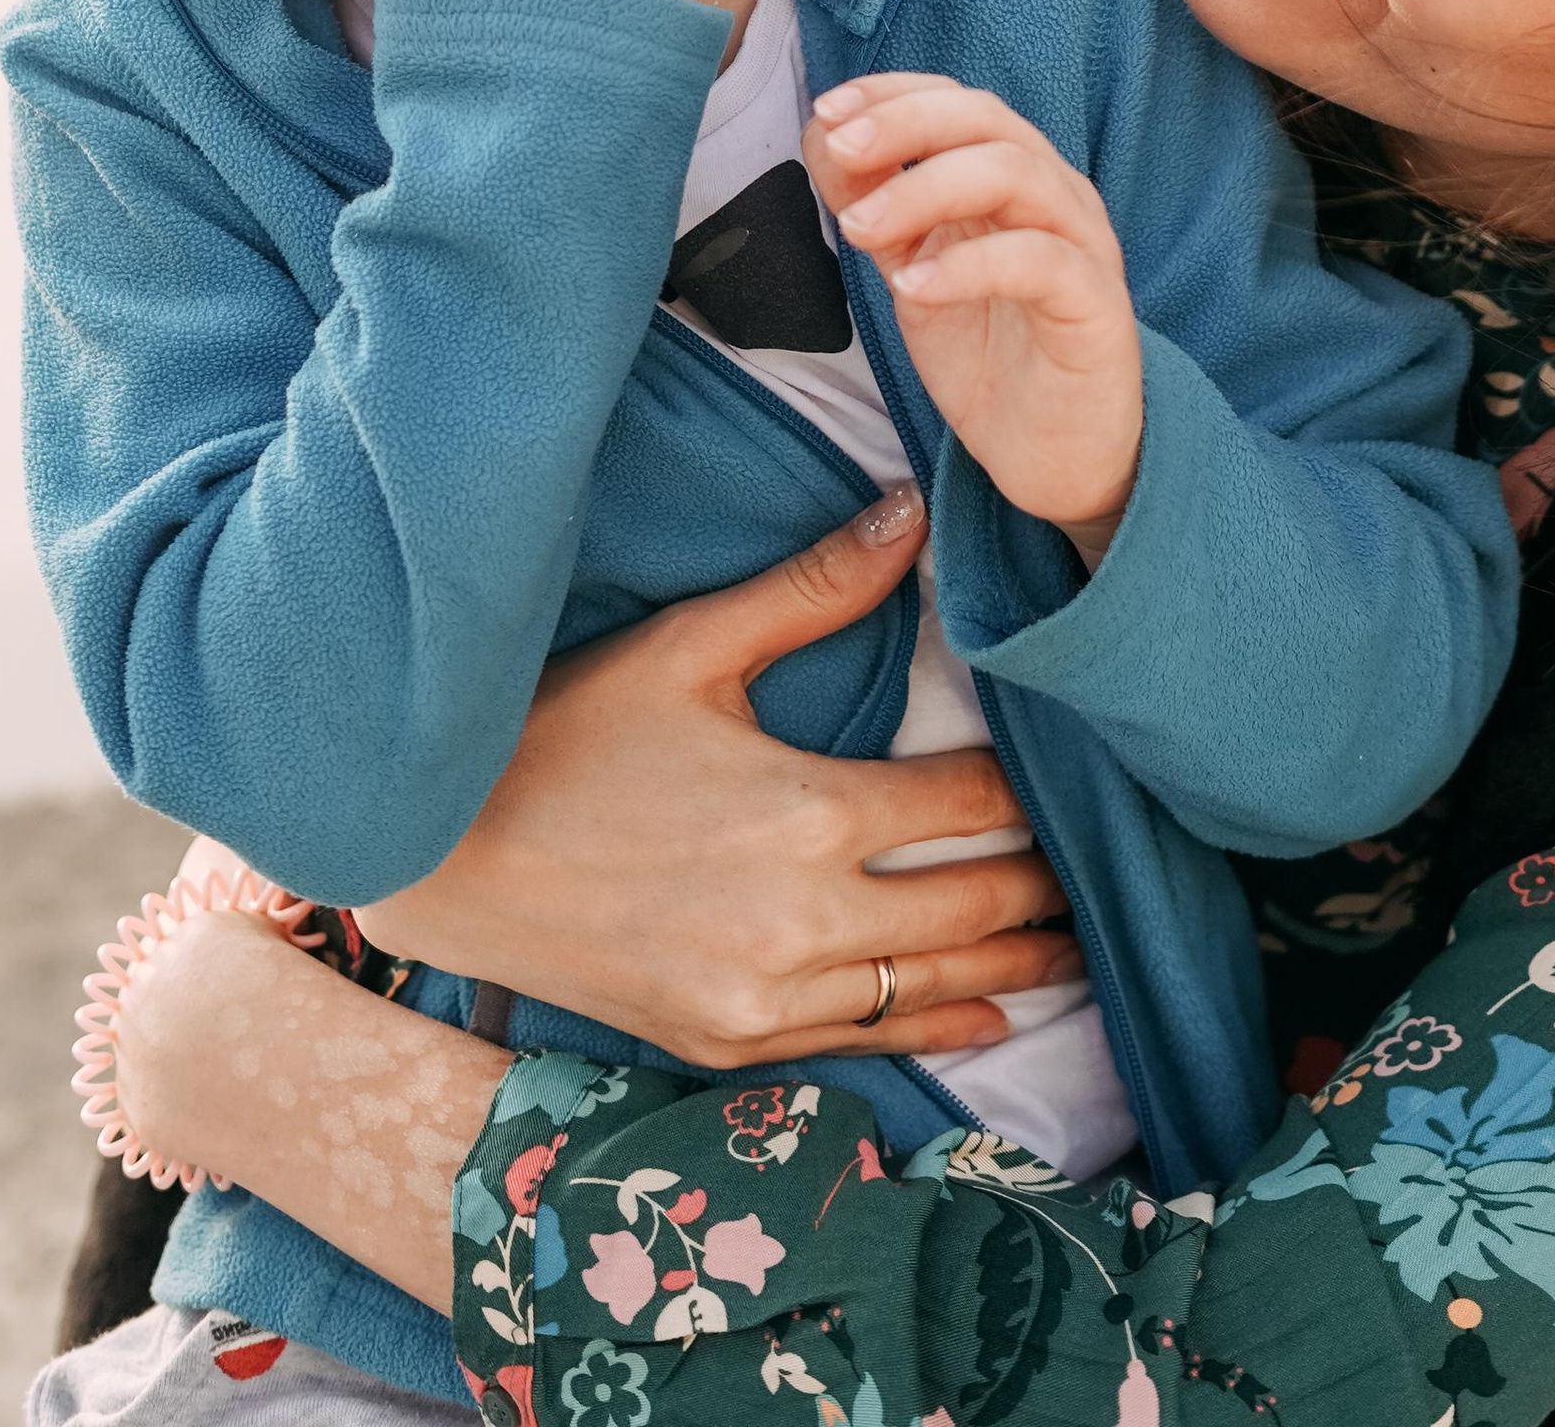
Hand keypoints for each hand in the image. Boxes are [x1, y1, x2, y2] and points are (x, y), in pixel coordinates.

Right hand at [350, 488, 1087, 1067]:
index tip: (1078, 773)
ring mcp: (766, 998)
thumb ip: (814, 587)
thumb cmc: (567, 734)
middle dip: (1044, 885)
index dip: (1032, 790)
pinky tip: (986, 1019)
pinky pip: (862, 1044)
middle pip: (970, 905)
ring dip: (1014, 964)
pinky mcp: (728, 1045)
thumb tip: (915, 510)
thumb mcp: (691, 646)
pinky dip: (935, 1032)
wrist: (448, 859)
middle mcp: (801, 920)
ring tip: (1077, 945)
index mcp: (805, 813)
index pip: (968, 806)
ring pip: (930, 987)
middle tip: (1105, 868)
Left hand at [805, 77, 1143, 561]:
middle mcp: (1055, 196)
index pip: (959, 103)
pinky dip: (969, 264)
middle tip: (842, 150)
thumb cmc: (990, 355)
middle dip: (906, 124)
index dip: (893, 93)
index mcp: (1014, 177)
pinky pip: (1040, 261)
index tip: (828, 109)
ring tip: (859, 227)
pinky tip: (913, 287)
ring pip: (1016, 173)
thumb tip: (824, 137)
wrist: (1056, 456)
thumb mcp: (914, 272)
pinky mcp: (1097, 305)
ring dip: (925, 189)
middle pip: (989, 120)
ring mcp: (1083, 245)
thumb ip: (879, 208)